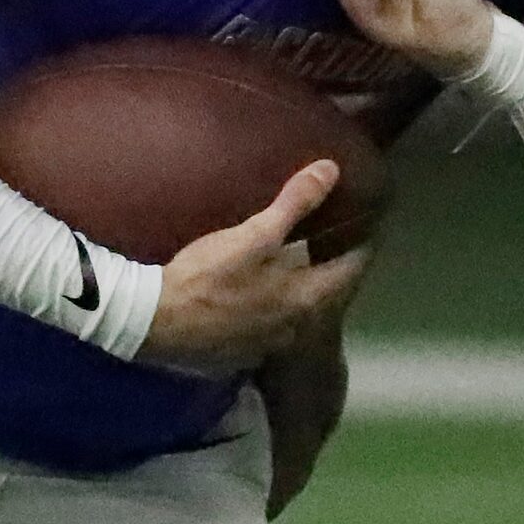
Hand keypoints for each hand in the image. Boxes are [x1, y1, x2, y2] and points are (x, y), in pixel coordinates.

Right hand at [138, 161, 368, 376]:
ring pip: (300, 314)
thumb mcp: (253, 235)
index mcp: (305, 300)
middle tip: (334, 241)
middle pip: (328, 296)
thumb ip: (294, 204)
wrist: (156, 322)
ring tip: (301, 265)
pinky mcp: (242, 352)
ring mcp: (268, 344)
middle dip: (334, 269)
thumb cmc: (208, 277)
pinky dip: (277, 307)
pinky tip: (262, 294)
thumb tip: (331, 170)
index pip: (351, 272)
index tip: (367, 228)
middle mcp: (295, 328)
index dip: (362, 247)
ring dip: (305, 291)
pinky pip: (273, 327)